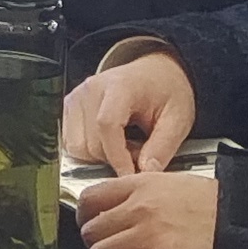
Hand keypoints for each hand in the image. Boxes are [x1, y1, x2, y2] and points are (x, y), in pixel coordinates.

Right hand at [61, 51, 197, 174]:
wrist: (156, 74)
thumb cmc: (167, 92)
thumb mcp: (178, 119)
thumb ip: (162, 147)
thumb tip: (146, 173)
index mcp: (120, 86)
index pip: (107, 125)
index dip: (117, 156)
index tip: (131, 175)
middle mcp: (91, 89)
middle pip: (91, 141)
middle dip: (114, 158)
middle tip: (139, 154)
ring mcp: (76, 98)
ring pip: (77, 147)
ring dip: (101, 157)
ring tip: (125, 147)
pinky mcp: (69, 107)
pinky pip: (71, 143)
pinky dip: (90, 151)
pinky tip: (111, 143)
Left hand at [78, 165, 220, 248]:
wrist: (243, 222)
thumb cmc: (211, 204)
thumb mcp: (169, 183)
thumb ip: (137, 192)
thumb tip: (111, 206)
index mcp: (139, 185)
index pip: (89, 199)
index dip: (85, 216)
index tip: (90, 223)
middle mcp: (139, 208)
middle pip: (90, 230)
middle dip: (96, 242)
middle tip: (110, 246)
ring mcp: (150, 235)